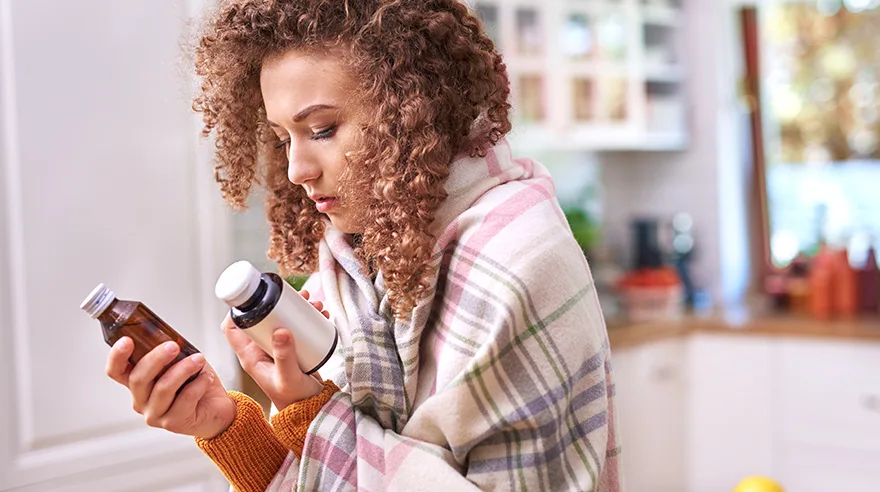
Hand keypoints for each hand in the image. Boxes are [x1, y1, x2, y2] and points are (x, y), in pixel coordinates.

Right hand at [105, 338, 236, 439]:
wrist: (216, 409)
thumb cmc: (196, 383)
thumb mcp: (180, 362)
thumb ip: (169, 352)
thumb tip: (169, 337)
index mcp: (138, 383)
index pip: (116, 371)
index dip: (116, 356)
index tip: (127, 340)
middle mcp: (141, 401)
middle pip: (138, 379)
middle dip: (156, 358)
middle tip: (173, 346)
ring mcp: (155, 414)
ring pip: (163, 388)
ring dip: (183, 369)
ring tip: (199, 359)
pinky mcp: (173, 423)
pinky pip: (185, 399)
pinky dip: (198, 384)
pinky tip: (206, 378)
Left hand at [222, 289, 328, 409]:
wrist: (311, 409)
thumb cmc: (295, 400)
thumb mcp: (288, 378)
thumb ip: (284, 357)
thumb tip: (281, 330)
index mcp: (251, 356)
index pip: (232, 328)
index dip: (238, 309)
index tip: (255, 297)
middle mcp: (261, 349)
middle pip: (261, 316)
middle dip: (280, 303)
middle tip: (300, 298)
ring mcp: (277, 348)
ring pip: (281, 319)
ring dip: (298, 309)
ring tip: (316, 306)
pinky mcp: (292, 348)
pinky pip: (296, 326)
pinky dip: (307, 318)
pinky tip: (321, 315)